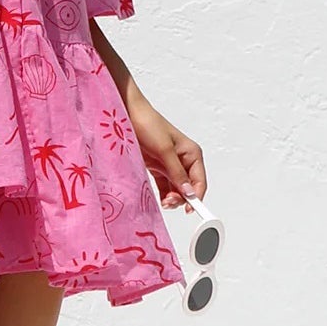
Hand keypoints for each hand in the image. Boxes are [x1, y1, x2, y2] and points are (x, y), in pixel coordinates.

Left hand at [125, 94, 205, 212]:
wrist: (126, 114)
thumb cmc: (149, 125)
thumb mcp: (164, 150)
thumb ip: (177, 172)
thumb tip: (188, 193)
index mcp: (191, 154)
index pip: (199, 182)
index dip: (196, 198)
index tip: (189, 210)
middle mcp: (183, 161)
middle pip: (188, 188)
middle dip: (181, 198)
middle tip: (168, 202)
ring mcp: (170, 165)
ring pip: (177, 189)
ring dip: (171, 198)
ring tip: (163, 201)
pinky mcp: (157, 168)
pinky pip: (165, 187)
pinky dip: (164, 195)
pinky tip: (160, 200)